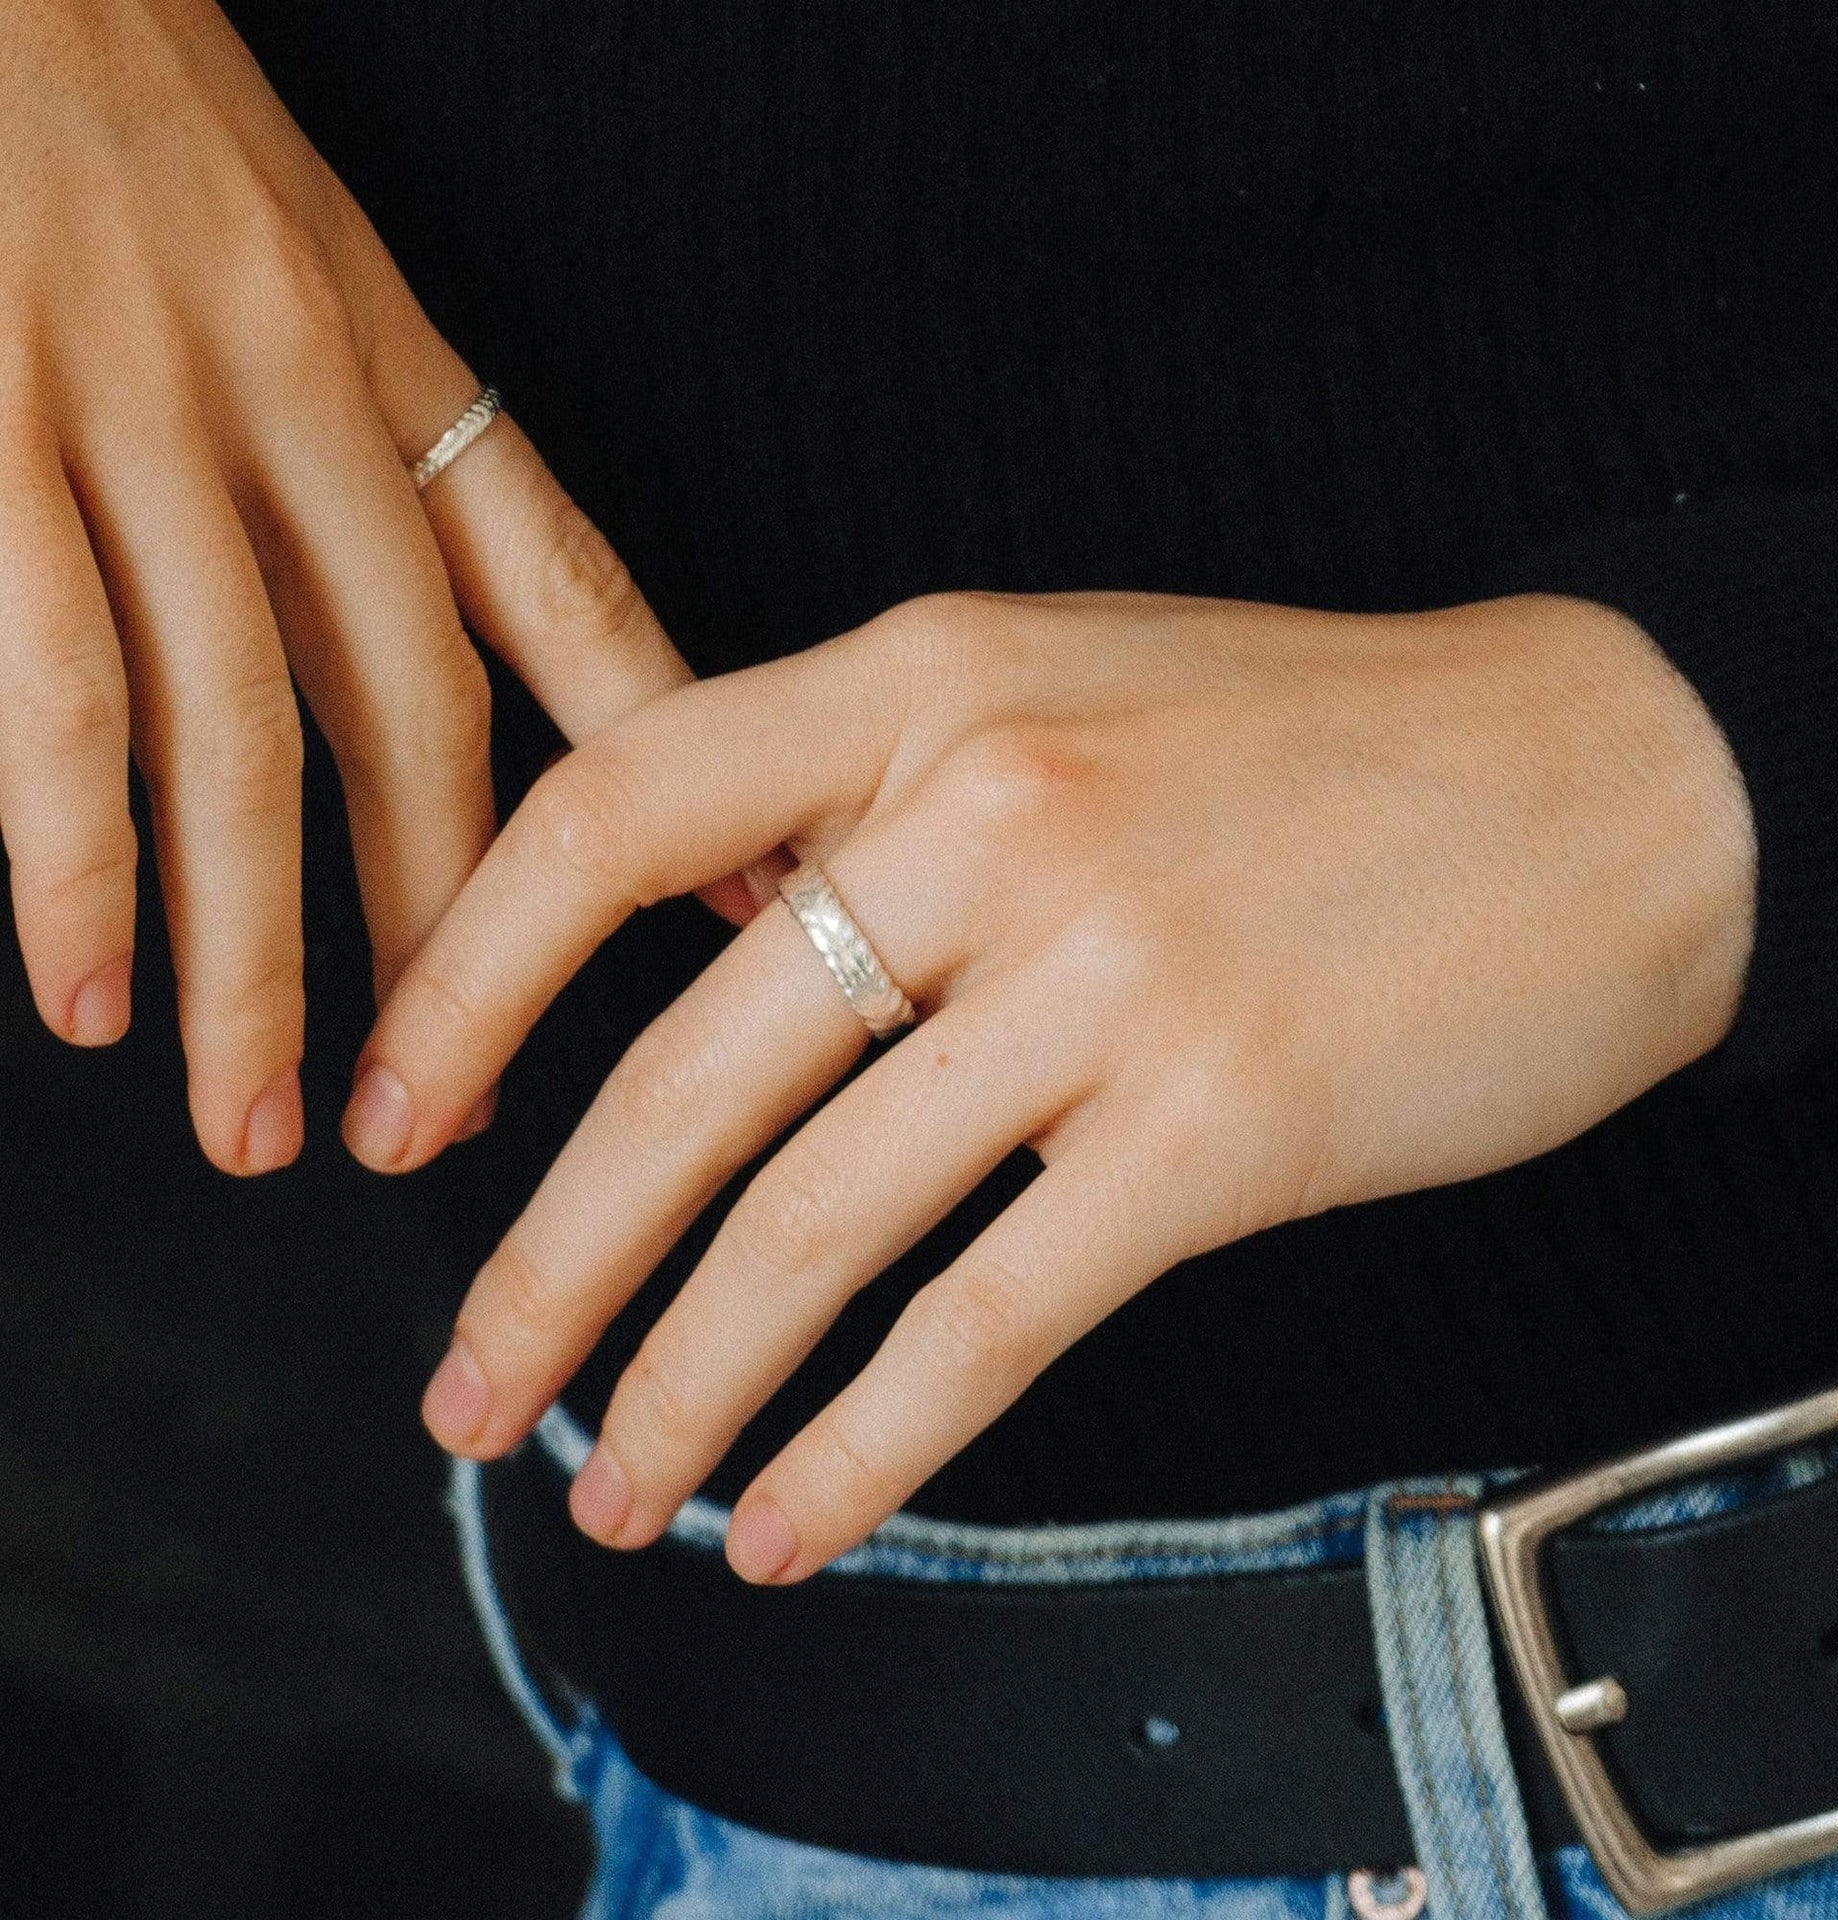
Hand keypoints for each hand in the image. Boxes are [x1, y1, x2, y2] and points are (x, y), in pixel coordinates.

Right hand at [0, 0, 702, 1170]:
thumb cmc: (102, 86)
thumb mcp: (293, 241)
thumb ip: (372, 428)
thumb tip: (440, 613)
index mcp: (380, 358)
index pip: (563, 588)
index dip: (664, 766)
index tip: (748, 911)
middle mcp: (288, 403)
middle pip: (416, 714)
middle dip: (452, 929)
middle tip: (468, 1104)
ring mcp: (131, 420)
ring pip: (239, 742)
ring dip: (259, 955)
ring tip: (269, 1119)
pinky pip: (55, 691)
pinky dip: (74, 861)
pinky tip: (95, 993)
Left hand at [345, 590, 1756, 1580]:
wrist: (1608, 774)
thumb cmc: (1326, 742)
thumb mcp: (1070, 690)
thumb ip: (883, 803)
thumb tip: (709, 961)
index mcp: (927, 678)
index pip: (610, 816)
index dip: (467, 979)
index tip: (402, 1119)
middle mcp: (991, 812)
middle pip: (683, 1075)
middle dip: (547, 1265)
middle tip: (462, 1388)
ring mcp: (1105, 971)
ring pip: (813, 1223)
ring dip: (684, 1386)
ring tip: (614, 1490)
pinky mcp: (1219, 1125)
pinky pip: (984, 1320)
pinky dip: (863, 1448)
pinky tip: (789, 1527)